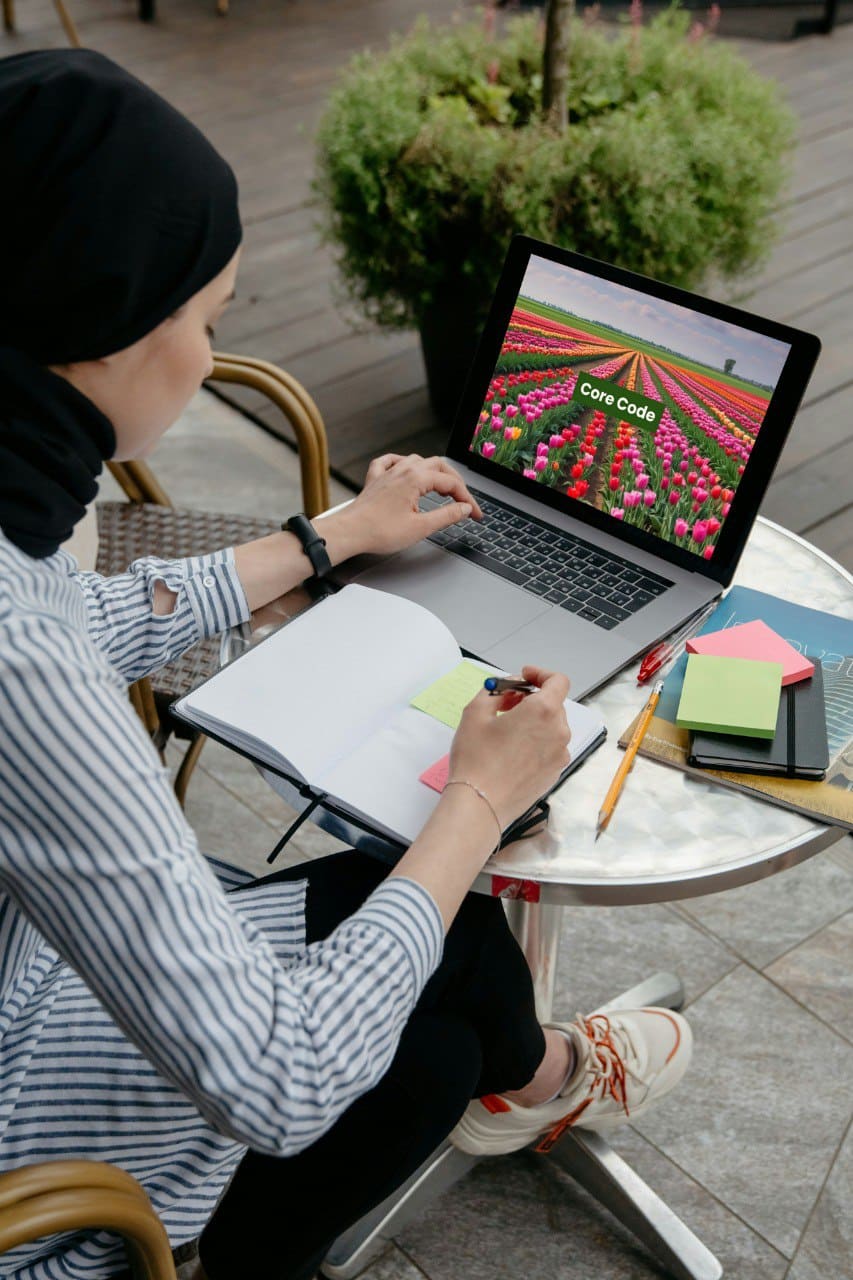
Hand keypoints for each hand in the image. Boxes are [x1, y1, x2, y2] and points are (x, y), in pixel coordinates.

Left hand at [326, 454, 482, 559]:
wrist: (349, 532)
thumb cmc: (379, 531)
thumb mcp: (421, 528)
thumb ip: (447, 515)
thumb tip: (464, 509)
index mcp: (416, 479)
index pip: (451, 483)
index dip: (467, 499)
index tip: (474, 513)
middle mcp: (402, 470)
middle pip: (438, 465)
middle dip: (455, 482)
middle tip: (463, 500)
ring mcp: (387, 473)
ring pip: (416, 460)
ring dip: (432, 471)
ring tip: (441, 485)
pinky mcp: (375, 480)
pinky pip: (389, 461)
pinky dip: (401, 462)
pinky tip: (404, 467)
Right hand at [446, 665, 571, 830]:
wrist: (480, 804)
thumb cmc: (477, 760)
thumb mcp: (475, 713)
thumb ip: (494, 691)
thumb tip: (505, 689)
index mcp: (543, 711)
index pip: (557, 681)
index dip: (540, 674)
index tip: (524, 677)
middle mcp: (559, 731)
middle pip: (553, 703)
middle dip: (531, 699)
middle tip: (505, 704)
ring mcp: (560, 754)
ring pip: (552, 726)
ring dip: (534, 721)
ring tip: (506, 730)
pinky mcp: (555, 772)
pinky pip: (550, 747)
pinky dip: (536, 741)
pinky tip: (512, 751)